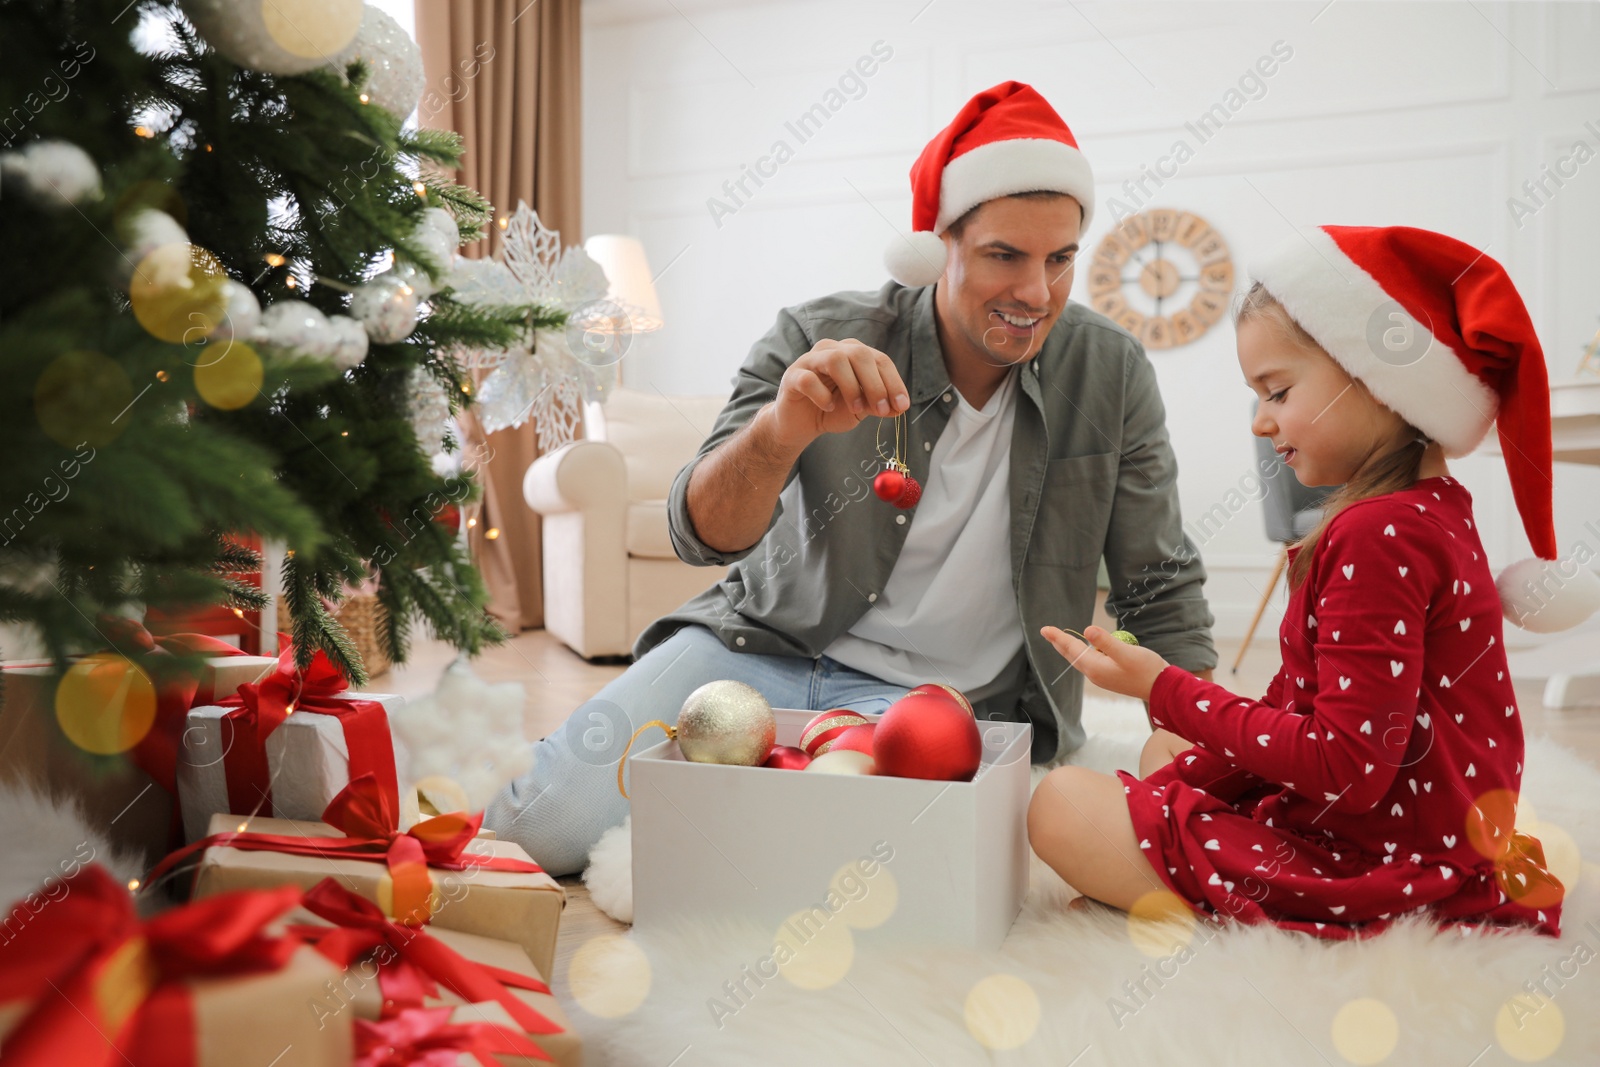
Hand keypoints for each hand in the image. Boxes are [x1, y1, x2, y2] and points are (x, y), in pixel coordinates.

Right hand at [768, 339, 909, 450]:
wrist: (800, 425)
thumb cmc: (832, 411)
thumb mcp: (860, 410)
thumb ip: (878, 405)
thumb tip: (899, 407)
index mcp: (853, 354)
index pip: (879, 360)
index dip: (893, 382)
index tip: (902, 406)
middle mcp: (832, 350)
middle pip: (859, 354)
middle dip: (875, 383)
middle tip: (881, 410)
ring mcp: (810, 360)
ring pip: (835, 359)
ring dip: (851, 387)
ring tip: (856, 409)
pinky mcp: (792, 375)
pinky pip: (808, 379)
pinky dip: (821, 395)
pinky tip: (828, 407)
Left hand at [1041, 625, 1169, 702]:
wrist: (1162, 689)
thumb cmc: (1146, 669)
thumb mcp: (1126, 652)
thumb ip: (1105, 641)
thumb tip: (1086, 630)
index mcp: (1095, 667)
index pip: (1072, 648)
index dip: (1058, 637)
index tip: (1044, 629)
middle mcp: (1095, 674)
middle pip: (1072, 655)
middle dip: (1059, 643)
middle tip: (1046, 632)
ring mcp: (1102, 676)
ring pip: (1080, 659)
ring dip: (1070, 648)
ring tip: (1060, 639)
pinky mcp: (1109, 676)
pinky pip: (1090, 662)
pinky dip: (1082, 653)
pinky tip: (1084, 649)